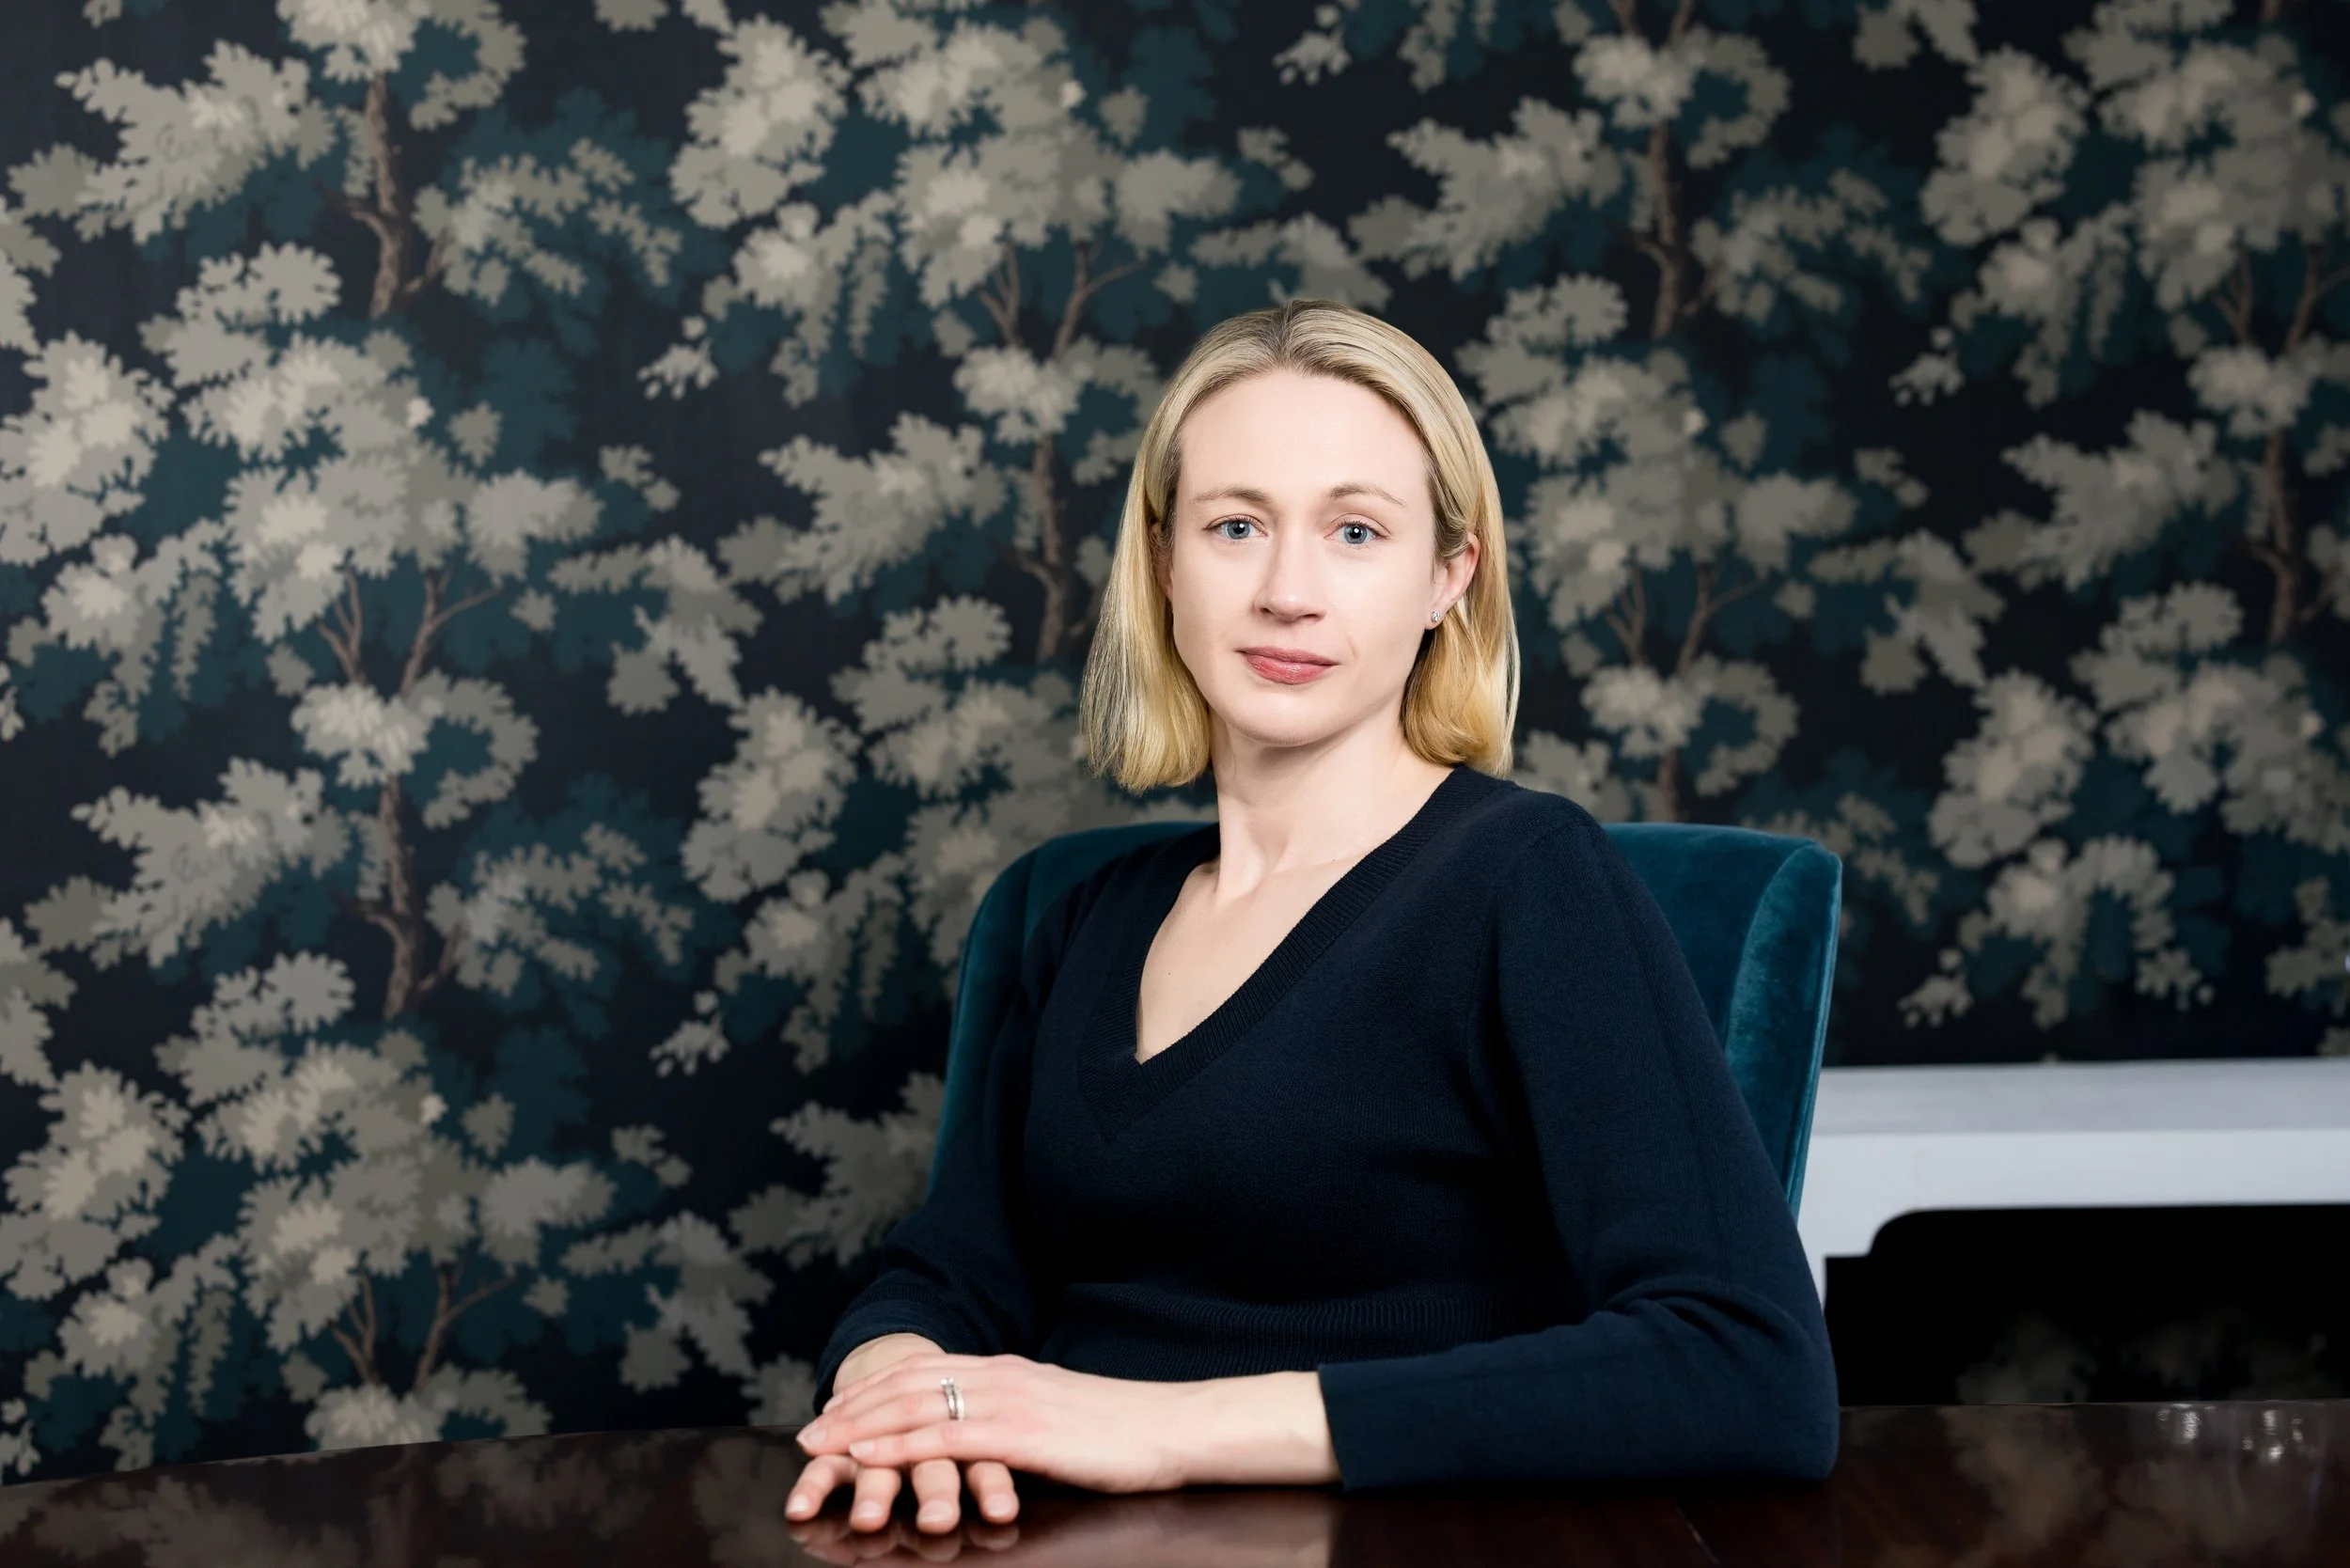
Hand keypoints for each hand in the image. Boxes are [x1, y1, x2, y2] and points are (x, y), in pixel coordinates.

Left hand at [795, 1351, 1197, 1505]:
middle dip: (853, 1405)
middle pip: (908, 1383)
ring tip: (820, 1442)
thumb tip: (993, 1428)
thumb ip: (1021, 1413)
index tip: (838, 1405)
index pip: (927, 1369)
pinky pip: (947, 1436)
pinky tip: (870, 1453)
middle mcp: (1000, 1375)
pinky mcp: (1020, 1434)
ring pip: (916, 1405)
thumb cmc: (1124, 1430)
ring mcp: (1008, 1401)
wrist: (1172, 1427)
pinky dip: (900, 1443)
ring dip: (860, 1424)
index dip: (876, 1386)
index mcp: (1009, 1369)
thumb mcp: (1060, 1412)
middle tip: (811, 1428)